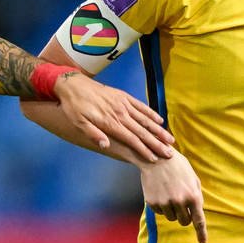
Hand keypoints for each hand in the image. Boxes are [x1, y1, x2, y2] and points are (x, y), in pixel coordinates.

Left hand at [54, 72, 173, 162]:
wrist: (74, 84)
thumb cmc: (74, 107)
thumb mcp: (78, 123)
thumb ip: (93, 134)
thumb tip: (106, 146)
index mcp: (110, 122)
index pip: (131, 139)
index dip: (143, 149)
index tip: (154, 158)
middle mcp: (120, 113)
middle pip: (142, 131)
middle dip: (157, 143)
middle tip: (169, 153)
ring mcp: (124, 104)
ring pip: (145, 119)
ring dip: (158, 130)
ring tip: (170, 140)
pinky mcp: (124, 96)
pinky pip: (141, 106)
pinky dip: (151, 114)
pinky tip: (160, 121)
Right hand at [141, 151, 205, 242]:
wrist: (157, 157)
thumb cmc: (178, 167)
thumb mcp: (193, 179)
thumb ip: (197, 196)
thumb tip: (196, 214)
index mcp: (193, 195)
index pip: (199, 220)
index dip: (202, 233)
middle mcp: (180, 201)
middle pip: (184, 222)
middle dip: (185, 217)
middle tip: (182, 205)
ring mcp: (165, 202)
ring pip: (172, 218)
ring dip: (173, 210)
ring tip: (170, 193)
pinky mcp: (153, 202)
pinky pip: (160, 212)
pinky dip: (162, 206)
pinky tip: (161, 192)